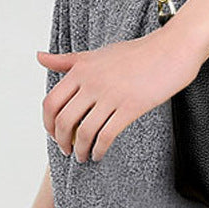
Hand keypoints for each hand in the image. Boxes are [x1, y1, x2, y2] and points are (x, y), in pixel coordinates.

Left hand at [36, 27, 202, 162]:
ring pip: (84, 132)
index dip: (48, 124)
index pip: (51, 102)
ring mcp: (111, 95)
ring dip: (80, 150)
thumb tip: (39, 57)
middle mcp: (92, 82)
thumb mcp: (96, 54)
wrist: (170, 51)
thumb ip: (67, 60)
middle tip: (66, 149)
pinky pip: (106, 135)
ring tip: (83, 156)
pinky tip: (99, 154)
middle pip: (63, 121)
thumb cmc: (135, 53)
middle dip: (61, 141)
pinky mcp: (130, 107)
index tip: (54, 133)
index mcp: (81, 69)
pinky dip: (98, 150)